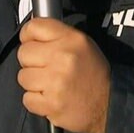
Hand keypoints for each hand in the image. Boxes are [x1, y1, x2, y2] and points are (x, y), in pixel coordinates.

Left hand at [17, 18, 110, 132]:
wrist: (110, 105)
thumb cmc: (94, 74)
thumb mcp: (82, 44)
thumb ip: (56, 36)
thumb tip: (28, 34)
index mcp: (71, 39)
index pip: (33, 27)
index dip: (28, 36)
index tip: (32, 44)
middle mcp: (63, 57)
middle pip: (23, 53)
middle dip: (31, 62)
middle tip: (46, 69)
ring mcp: (56, 82)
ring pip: (23, 77)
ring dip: (33, 83)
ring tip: (50, 85)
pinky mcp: (51, 104)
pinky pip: (27, 99)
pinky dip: (36, 101)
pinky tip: (50, 98)